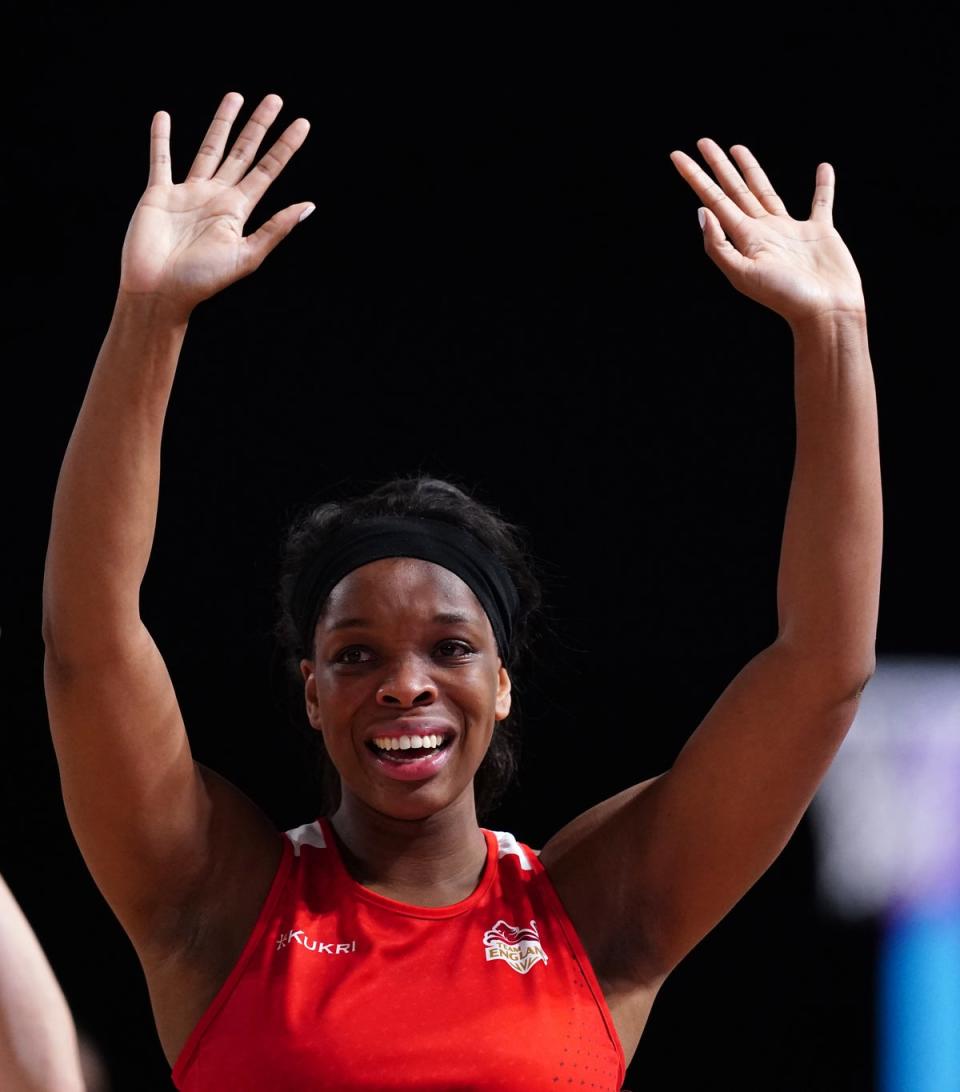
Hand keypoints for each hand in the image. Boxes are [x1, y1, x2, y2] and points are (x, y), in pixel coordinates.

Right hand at [119, 92, 311, 315]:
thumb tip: (309, 206)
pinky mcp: (158, 195)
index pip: (267, 170)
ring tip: (235, 96)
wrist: (159, 292)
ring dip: (221, 123)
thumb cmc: (202, 281)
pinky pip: (161, 160)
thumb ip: (275, 229)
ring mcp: (187, 194)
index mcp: (238, 211)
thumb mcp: (246, 255)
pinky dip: (160, 139)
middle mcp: (216, 197)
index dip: (285, 147)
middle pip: (242, 152)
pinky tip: (164, 116)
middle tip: (274, 98)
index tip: (302, 123)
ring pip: (208, 149)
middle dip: (258, 126)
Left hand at [670, 139, 863, 325]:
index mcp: (744, 239)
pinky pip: (821, 202)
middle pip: (735, 191)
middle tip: (704, 142)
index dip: (696, 178)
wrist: (825, 311)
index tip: (678, 156)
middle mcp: (763, 231)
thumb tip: (701, 212)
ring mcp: (790, 230)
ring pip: (766, 191)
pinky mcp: (819, 232)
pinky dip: (823, 186)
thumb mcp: (743, 274)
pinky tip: (823, 167)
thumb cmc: (785, 296)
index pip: (714, 200)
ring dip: (752, 170)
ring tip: (738, 149)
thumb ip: (719, 246)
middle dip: (718, 167)